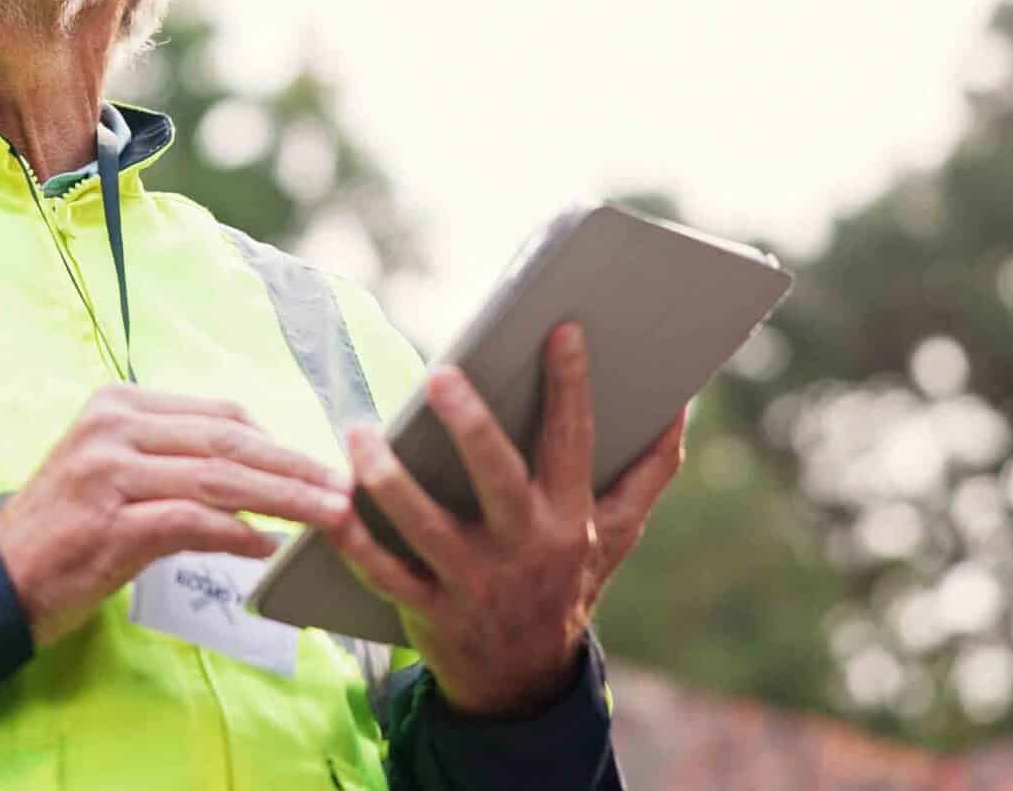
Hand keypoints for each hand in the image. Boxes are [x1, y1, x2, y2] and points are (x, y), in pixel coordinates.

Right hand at [0, 384, 352, 647]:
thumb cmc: (62, 533)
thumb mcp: (113, 474)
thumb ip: (175, 463)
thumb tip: (256, 480)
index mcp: (117, 405)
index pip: (219, 415)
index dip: (277, 440)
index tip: (320, 465)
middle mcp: (112, 427)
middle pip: (228, 440)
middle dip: (294, 466)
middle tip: (343, 488)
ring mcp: (109, 473)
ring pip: (220, 477)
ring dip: (283, 498)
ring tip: (328, 516)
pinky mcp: (110, 523)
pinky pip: (192, 521)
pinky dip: (236, 533)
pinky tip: (266, 547)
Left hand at [325, 324, 687, 717]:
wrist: (523, 681)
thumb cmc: (565, 581)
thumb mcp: (616, 533)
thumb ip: (650, 471)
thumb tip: (682, 406)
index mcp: (569, 519)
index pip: (574, 444)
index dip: (571, 387)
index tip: (562, 330)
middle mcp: (523, 549)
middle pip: (498, 481)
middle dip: (472, 427)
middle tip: (441, 375)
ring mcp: (472, 583)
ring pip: (424, 528)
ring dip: (389, 481)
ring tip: (363, 433)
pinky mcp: (426, 611)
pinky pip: (382, 574)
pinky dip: (352, 541)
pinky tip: (330, 503)